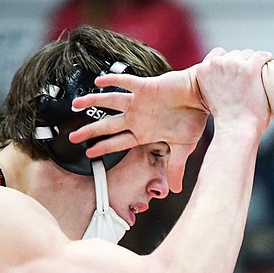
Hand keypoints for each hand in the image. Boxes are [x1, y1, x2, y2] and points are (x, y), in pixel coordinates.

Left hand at [68, 48, 272, 157]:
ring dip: (92, 102)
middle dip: (89, 132)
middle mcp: (138, 117)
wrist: (202, 97)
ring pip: (109, 102)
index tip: (88, 154)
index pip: (118, 142)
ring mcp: (139, 102)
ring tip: (75, 103)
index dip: (103, 148)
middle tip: (71, 137)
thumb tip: (176, 191)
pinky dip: (112, 81)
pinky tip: (98, 81)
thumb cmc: (194, 119)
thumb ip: (176, 168)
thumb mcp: (184, 148)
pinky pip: (125, 82)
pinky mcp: (145, 87)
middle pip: (107, 126)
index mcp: (144, 132)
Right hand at [192, 48, 272, 132]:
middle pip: (234, 54)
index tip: (236, 71)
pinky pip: (262, 56)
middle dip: (242, 63)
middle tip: (250, 77)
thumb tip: (226, 79)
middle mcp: (217, 64)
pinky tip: (270, 63)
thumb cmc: (227, 121)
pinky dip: (266, 58)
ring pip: (248, 54)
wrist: (236, 129)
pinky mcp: (250, 69)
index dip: (228, 62)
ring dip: (254, 62)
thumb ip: (215, 83)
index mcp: (203, 70)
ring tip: (260, 76)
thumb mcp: (210, 97)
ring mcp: (234, 65)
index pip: (217, 55)